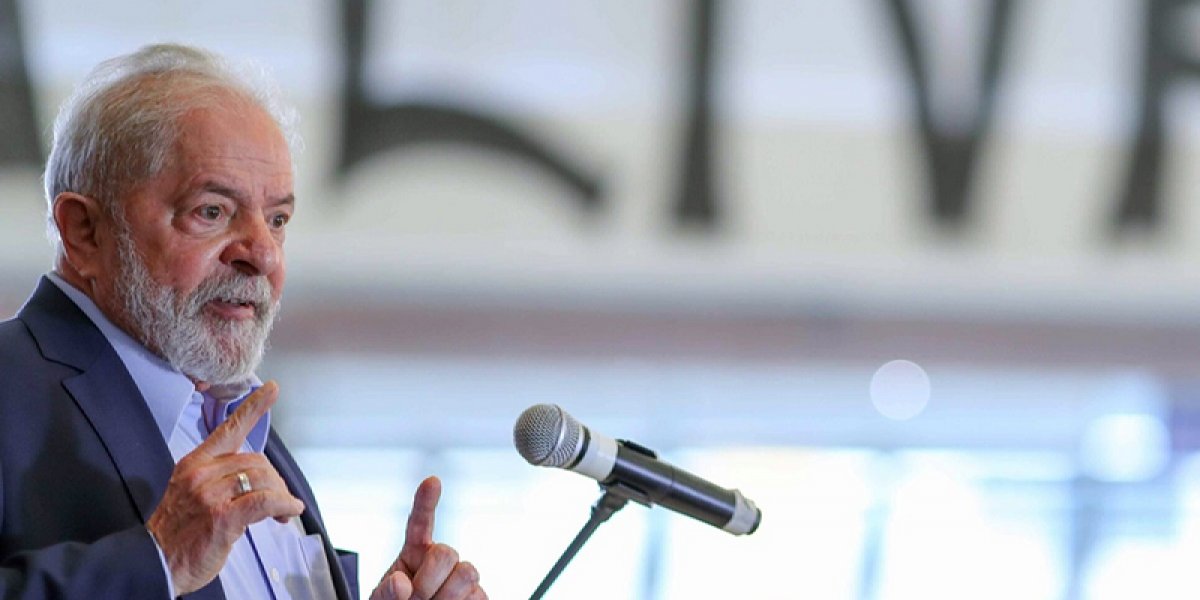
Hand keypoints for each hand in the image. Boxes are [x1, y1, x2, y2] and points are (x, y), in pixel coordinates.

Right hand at [147, 381, 304, 593]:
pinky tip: (290, 511)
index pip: (228, 429)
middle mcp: (201, 473)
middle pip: (256, 460)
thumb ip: (218, 479)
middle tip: (279, 501)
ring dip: (280, 495)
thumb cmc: (176, 533)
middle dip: (274, 481)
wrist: (155, 563)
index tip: (272, 388)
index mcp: (194, 463)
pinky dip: (284, 505)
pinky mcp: (223, 515)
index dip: (254, 408)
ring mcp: (210, 493)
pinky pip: (266, 501)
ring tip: (282, 512)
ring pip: (264, 479)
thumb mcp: (190, 495)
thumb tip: (254, 479)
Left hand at [371, 477, 486, 599]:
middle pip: (447, 553)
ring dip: (446, 597)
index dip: (426, 501)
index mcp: (413, 553)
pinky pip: (480, 596)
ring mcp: (461, 577)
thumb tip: (401, 583)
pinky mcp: (478, 596)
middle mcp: (440, 560)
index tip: (432, 482)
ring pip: (467, 574)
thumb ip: (385, 592)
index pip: (420, 522)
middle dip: (428, 582)